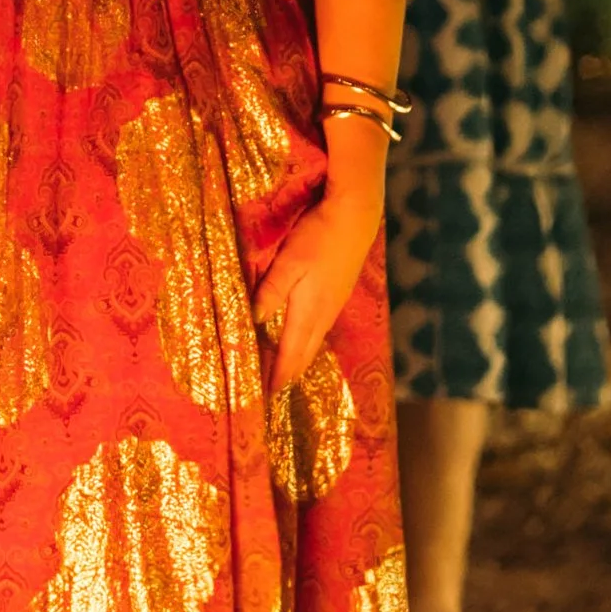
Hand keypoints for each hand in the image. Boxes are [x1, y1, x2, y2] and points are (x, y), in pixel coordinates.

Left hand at [253, 181, 382, 394]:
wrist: (356, 216)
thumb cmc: (318, 236)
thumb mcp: (289, 263)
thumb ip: (270, 292)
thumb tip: (254, 321)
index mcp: (309, 310)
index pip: (291, 352)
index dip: (280, 374)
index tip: (268, 394)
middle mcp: (324, 313)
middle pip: (305, 352)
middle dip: (289, 373)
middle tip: (274, 391)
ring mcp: (334, 304)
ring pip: (314, 341)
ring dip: (300, 359)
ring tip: (287, 372)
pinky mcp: (339, 293)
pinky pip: (321, 329)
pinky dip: (309, 342)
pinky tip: (305, 339)